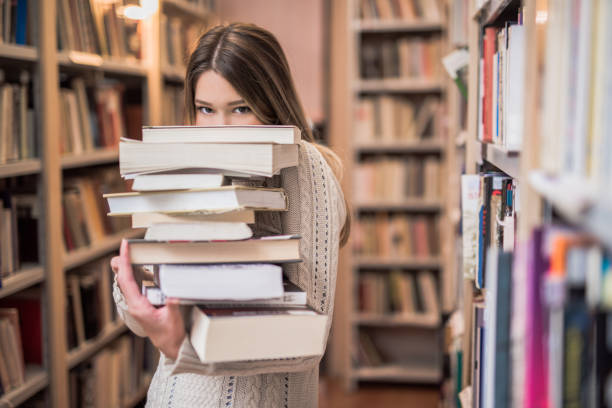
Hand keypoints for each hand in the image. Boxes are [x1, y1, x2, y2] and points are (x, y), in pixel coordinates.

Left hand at [111, 240, 185, 359]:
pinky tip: (136, 268)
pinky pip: (133, 286)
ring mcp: (137, 305)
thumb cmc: (171, 335)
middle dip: (121, 261)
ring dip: (126, 267)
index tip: (124, 249)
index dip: (124, 263)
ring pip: (126, 282)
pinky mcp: (142, 305)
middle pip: (122, 279)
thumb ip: (171, 307)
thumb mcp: (173, 320)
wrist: (171, 347)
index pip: (127, 280)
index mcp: (138, 307)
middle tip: (124, 246)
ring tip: (127, 253)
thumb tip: (172, 296)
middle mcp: (135, 305)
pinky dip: (133, 274)